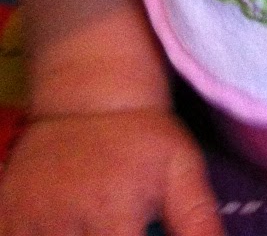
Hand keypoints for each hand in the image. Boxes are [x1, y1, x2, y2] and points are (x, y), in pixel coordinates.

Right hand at [0, 109, 222, 235]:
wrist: (88, 96)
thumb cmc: (142, 138)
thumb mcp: (181, 170)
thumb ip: (197, 222)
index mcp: (112, 212)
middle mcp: (64, 222)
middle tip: (119, 232)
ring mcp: (27, 222)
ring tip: (96, 231)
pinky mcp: (5, 219)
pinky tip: (70, 233)